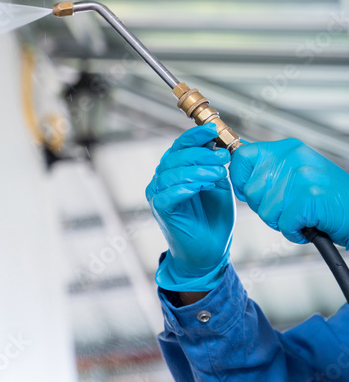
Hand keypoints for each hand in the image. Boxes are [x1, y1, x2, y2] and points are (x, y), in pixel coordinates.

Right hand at [145, 124, 234, 290]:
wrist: (210, 251)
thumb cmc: (214, 217)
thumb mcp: (219, 185)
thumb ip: (215, 166)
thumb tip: (217, 144)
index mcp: (175, 169)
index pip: (180, 146)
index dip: (195, 136)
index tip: (213, 129)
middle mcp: (162, 178)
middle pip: (175, 157)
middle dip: (201, 153)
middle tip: (223, 157)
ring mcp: (158, 194)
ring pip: (172, 173)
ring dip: (197, 170)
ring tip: (219, 174)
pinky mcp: (160, 210)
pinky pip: (168, 194)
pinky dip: (185, 188)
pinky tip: (201, 187)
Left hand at [230, 139, 348, 247]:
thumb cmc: (329, 198)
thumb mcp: (297, 172)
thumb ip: (268, 167)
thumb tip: (232, 160)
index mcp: (288, 149)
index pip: (242, 156)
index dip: (239, 179)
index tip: (247, 190)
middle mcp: (293, 158)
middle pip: (251, 191)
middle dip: (265, 207)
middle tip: (291, 208)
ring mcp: (302, 177)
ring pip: (265, 211)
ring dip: (282, 222)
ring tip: (304, 215)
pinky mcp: (309, 198)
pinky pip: (283, 224)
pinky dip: (295, 233)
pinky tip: (310, 225)